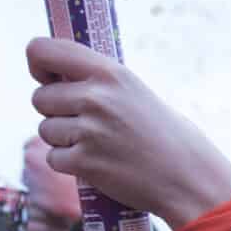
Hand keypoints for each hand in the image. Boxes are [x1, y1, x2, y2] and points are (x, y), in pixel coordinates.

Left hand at [27, 39, 230, 227]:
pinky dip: (70, 165)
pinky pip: (54, 158)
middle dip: (56, 112)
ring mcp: (89, 131)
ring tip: (98, 147)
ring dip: (63, 141)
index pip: (43, 50)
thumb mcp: (136, 93)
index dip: (38, 65)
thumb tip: (55, 77)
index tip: (47, 78)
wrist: (191, 179)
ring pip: (45, 130)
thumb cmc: (168, 137)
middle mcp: (96, 98)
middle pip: (40, 98)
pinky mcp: (85, 163)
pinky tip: (99, 165)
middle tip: (87, 125)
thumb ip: (99, 83)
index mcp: (110, 73)